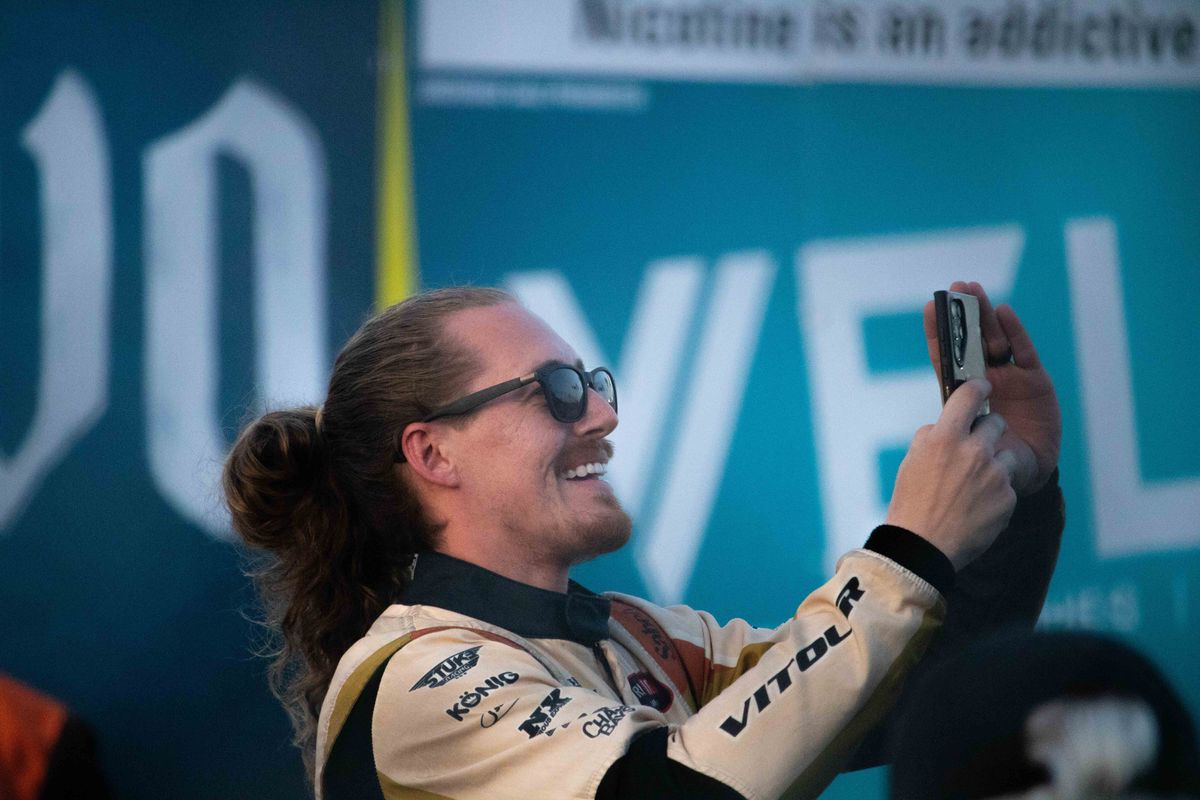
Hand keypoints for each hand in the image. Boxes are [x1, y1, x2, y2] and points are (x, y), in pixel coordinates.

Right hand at [886, 380, 1022, 569]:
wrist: (923, 547)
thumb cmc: (911, 503)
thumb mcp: (912, 461)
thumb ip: (932, 436)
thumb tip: (946, 425)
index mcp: (944, 438)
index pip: (970, 395)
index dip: (978, 387)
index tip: (982, 387)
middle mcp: (973, 451)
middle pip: (996, 423)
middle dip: (987, 432)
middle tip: (974, 448)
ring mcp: (994, 475)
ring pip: (1006, 454)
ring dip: (994, 463)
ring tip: (974, 484)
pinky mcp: (1008, 497)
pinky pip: (1007, 484)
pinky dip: (996, 492)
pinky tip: (977, 506)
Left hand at [923, 282, 1060, 494]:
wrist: (1022, 476)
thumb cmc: (987, 462)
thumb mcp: (966, 446)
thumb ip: (957, 431)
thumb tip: (932, 429)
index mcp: (961, 393)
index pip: (947, 358)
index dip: (939, 334)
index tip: (928, 307)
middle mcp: (985, 380)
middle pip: (972, 341)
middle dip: (963, 315)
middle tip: (955, 286)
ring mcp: (1010, 378)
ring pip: (995, 340)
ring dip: (985, 315)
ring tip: (974, 290)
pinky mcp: (1035, 380)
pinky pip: (1023, 351)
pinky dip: (1014, 331)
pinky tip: (1003, 312)